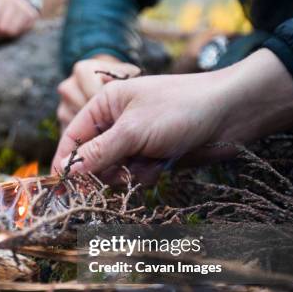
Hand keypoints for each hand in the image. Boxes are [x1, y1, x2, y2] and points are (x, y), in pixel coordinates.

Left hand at [0, 0, 38, 42]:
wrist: (17, 5)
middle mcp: (14, 0)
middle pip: (1, 27)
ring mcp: (25, 8)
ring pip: (11, 32)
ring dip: (3, 37)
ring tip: (1, 34)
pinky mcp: (32, 17)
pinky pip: (20, 34)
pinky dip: (13, 36)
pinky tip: (11, 31)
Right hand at [52, 49, 292, 183]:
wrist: (232, 114)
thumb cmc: (180, 109)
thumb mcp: (133, 130)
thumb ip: (98, 153)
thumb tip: (65, 172)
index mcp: (105, 105)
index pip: (73, 136)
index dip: (64, 161)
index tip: (60, 186)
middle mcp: (116, 123)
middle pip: (90, 158)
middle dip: (101, 170)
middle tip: (114, 176)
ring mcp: (135, 141)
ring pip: (113, 171)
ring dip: (125, 175)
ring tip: (145, 165)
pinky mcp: (152, 156)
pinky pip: (135, 176)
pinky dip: (145, 176)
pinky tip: (161, 165)